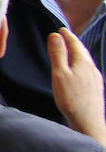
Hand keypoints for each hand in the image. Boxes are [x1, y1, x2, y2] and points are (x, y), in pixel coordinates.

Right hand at [49, 28, 105, 144]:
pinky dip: (81, 64)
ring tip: (71, 52)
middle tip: (66, 37)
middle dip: (74, 43)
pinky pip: (88, 70)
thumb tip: (55, 35)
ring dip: (78, 54)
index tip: (61, 29)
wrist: (89, 122)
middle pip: (83, 51)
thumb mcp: (59, 74)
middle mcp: (92, 68)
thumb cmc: (71, 98)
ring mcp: (96, 79)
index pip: (75, 44)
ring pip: (86, 61)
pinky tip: (78, 71)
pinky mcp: (96, 88)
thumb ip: (58, 54)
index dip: (68, 35)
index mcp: (83, 62)